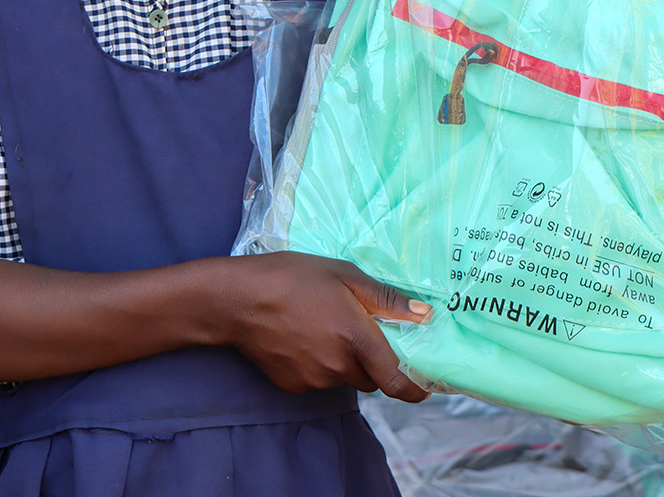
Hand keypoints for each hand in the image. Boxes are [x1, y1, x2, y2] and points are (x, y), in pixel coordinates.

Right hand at [217, 252, 432, 401]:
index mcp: (356, 338)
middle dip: (374, 359)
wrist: (237, 299)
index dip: (417, 387)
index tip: (426, 380)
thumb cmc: (293, 277)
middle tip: (360, 327)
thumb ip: (386, 299)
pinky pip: (321, 379)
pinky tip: (304, 335)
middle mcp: (338, 366)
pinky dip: (321, 363)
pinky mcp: (294, 386)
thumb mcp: (343, 274)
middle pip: (372, 376)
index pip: (398, 382)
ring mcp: (315, 380)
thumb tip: (425, 316)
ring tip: (325, 324)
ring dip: (346, 359)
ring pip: (346, 377)